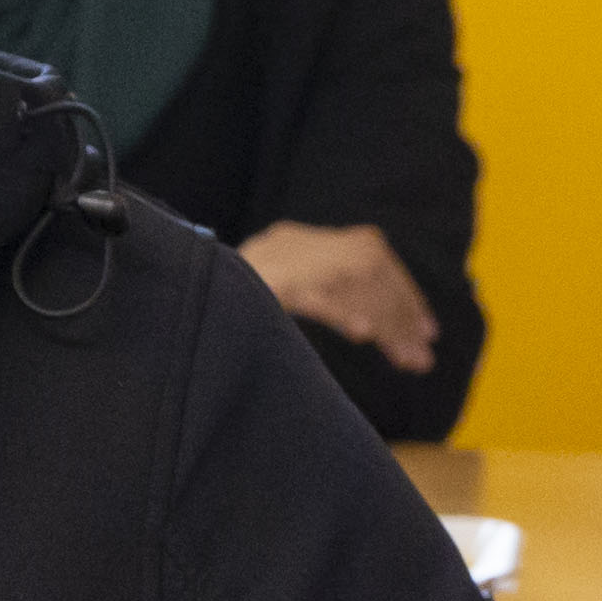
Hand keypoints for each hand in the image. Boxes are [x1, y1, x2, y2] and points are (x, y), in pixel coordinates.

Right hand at [239, 215, 441, 373]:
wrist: (175, 294)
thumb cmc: (223, 305)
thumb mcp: (274, 294)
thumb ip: (317, 299)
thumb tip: (370, 324)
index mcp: (294, 241)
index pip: (368, 254)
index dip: (402, 293)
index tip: (426, 330)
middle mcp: (291, 242)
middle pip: (368, 266)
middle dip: (402, 312)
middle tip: (423, 356)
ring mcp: (278, 257)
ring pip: (352, 279)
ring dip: (384, 320)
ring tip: (407, 359)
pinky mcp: (264, 278)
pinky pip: (312, 291)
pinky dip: (339, 309)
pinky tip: (362, 332)